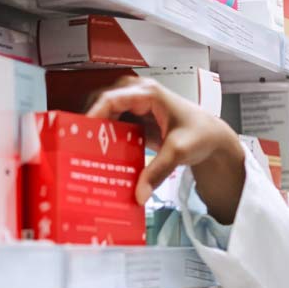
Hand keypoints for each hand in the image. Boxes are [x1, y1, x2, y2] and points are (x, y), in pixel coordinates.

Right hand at [85, 76, 246, 221]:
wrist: (212, 138)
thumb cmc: (200, 135)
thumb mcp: (179, 153)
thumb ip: (157, 172)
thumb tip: (138, 195)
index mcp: (148, 92)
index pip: (111, 98)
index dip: (92, 114)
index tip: (79, 132)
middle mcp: (137, 93)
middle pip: (102, 103)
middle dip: (89, 122)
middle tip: (75, 145)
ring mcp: (134, 105)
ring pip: (104, 113)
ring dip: (95, 130)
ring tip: (81, 150)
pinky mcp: (133, 118)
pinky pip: (112, 124)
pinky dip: (105, 137)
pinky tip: (98, 154)